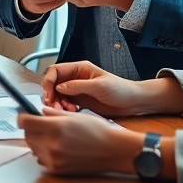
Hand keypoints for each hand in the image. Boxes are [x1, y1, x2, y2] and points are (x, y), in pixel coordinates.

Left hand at [18, 108, 143, 175]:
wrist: (113, 151)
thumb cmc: (98, 131)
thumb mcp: (75, 116)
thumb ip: (53, 114)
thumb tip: (39, 112)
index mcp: (55, 128)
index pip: (25, 122)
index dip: (22, 116)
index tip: (23, 114)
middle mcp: (52, 144)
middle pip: (27, 135)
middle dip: (30, 128)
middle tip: (39, 124)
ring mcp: (54, 159)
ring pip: (33, 148)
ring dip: (37, 141)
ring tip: (52, 136)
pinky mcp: (57, 170)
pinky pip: (41, 159)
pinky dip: (44, 153)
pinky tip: (57, 148)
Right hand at [42, 61, 182, 116]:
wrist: (133, 102)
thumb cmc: (120, 89)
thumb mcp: (99, 86)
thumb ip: (78, 86)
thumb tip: (59, 87)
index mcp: (79, 69)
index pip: (55, 71)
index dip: (49, 81)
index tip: (49, 94)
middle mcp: (76, 78)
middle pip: (54, 84)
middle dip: (52, 95)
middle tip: (55, 106)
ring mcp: (77, 91)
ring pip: (58, 96)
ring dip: (58, 104)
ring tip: (66, 111)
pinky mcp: (80, 102)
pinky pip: (66, 105)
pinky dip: (64, 110)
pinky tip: (72, 113)